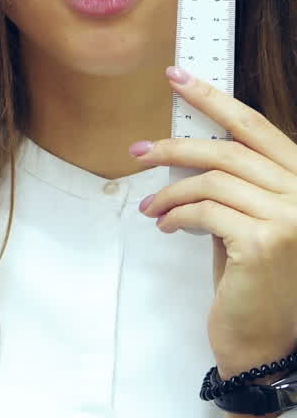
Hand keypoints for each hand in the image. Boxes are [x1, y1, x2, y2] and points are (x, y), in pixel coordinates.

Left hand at [131, 67, 296, 375]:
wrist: (264, 343)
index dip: (214, 98)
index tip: (178, 76)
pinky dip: (174, 214)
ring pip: (211, 180)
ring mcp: (289, 221)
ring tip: (150, 206)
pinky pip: (203, 210)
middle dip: (175, 146)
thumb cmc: (250, 277)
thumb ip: (231, 180)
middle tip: (138, 151)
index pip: (255, 127)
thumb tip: (184, 140)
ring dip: (170, 190)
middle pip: (228, 150)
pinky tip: (164, 225)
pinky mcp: (263, 244)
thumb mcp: (245, 216)